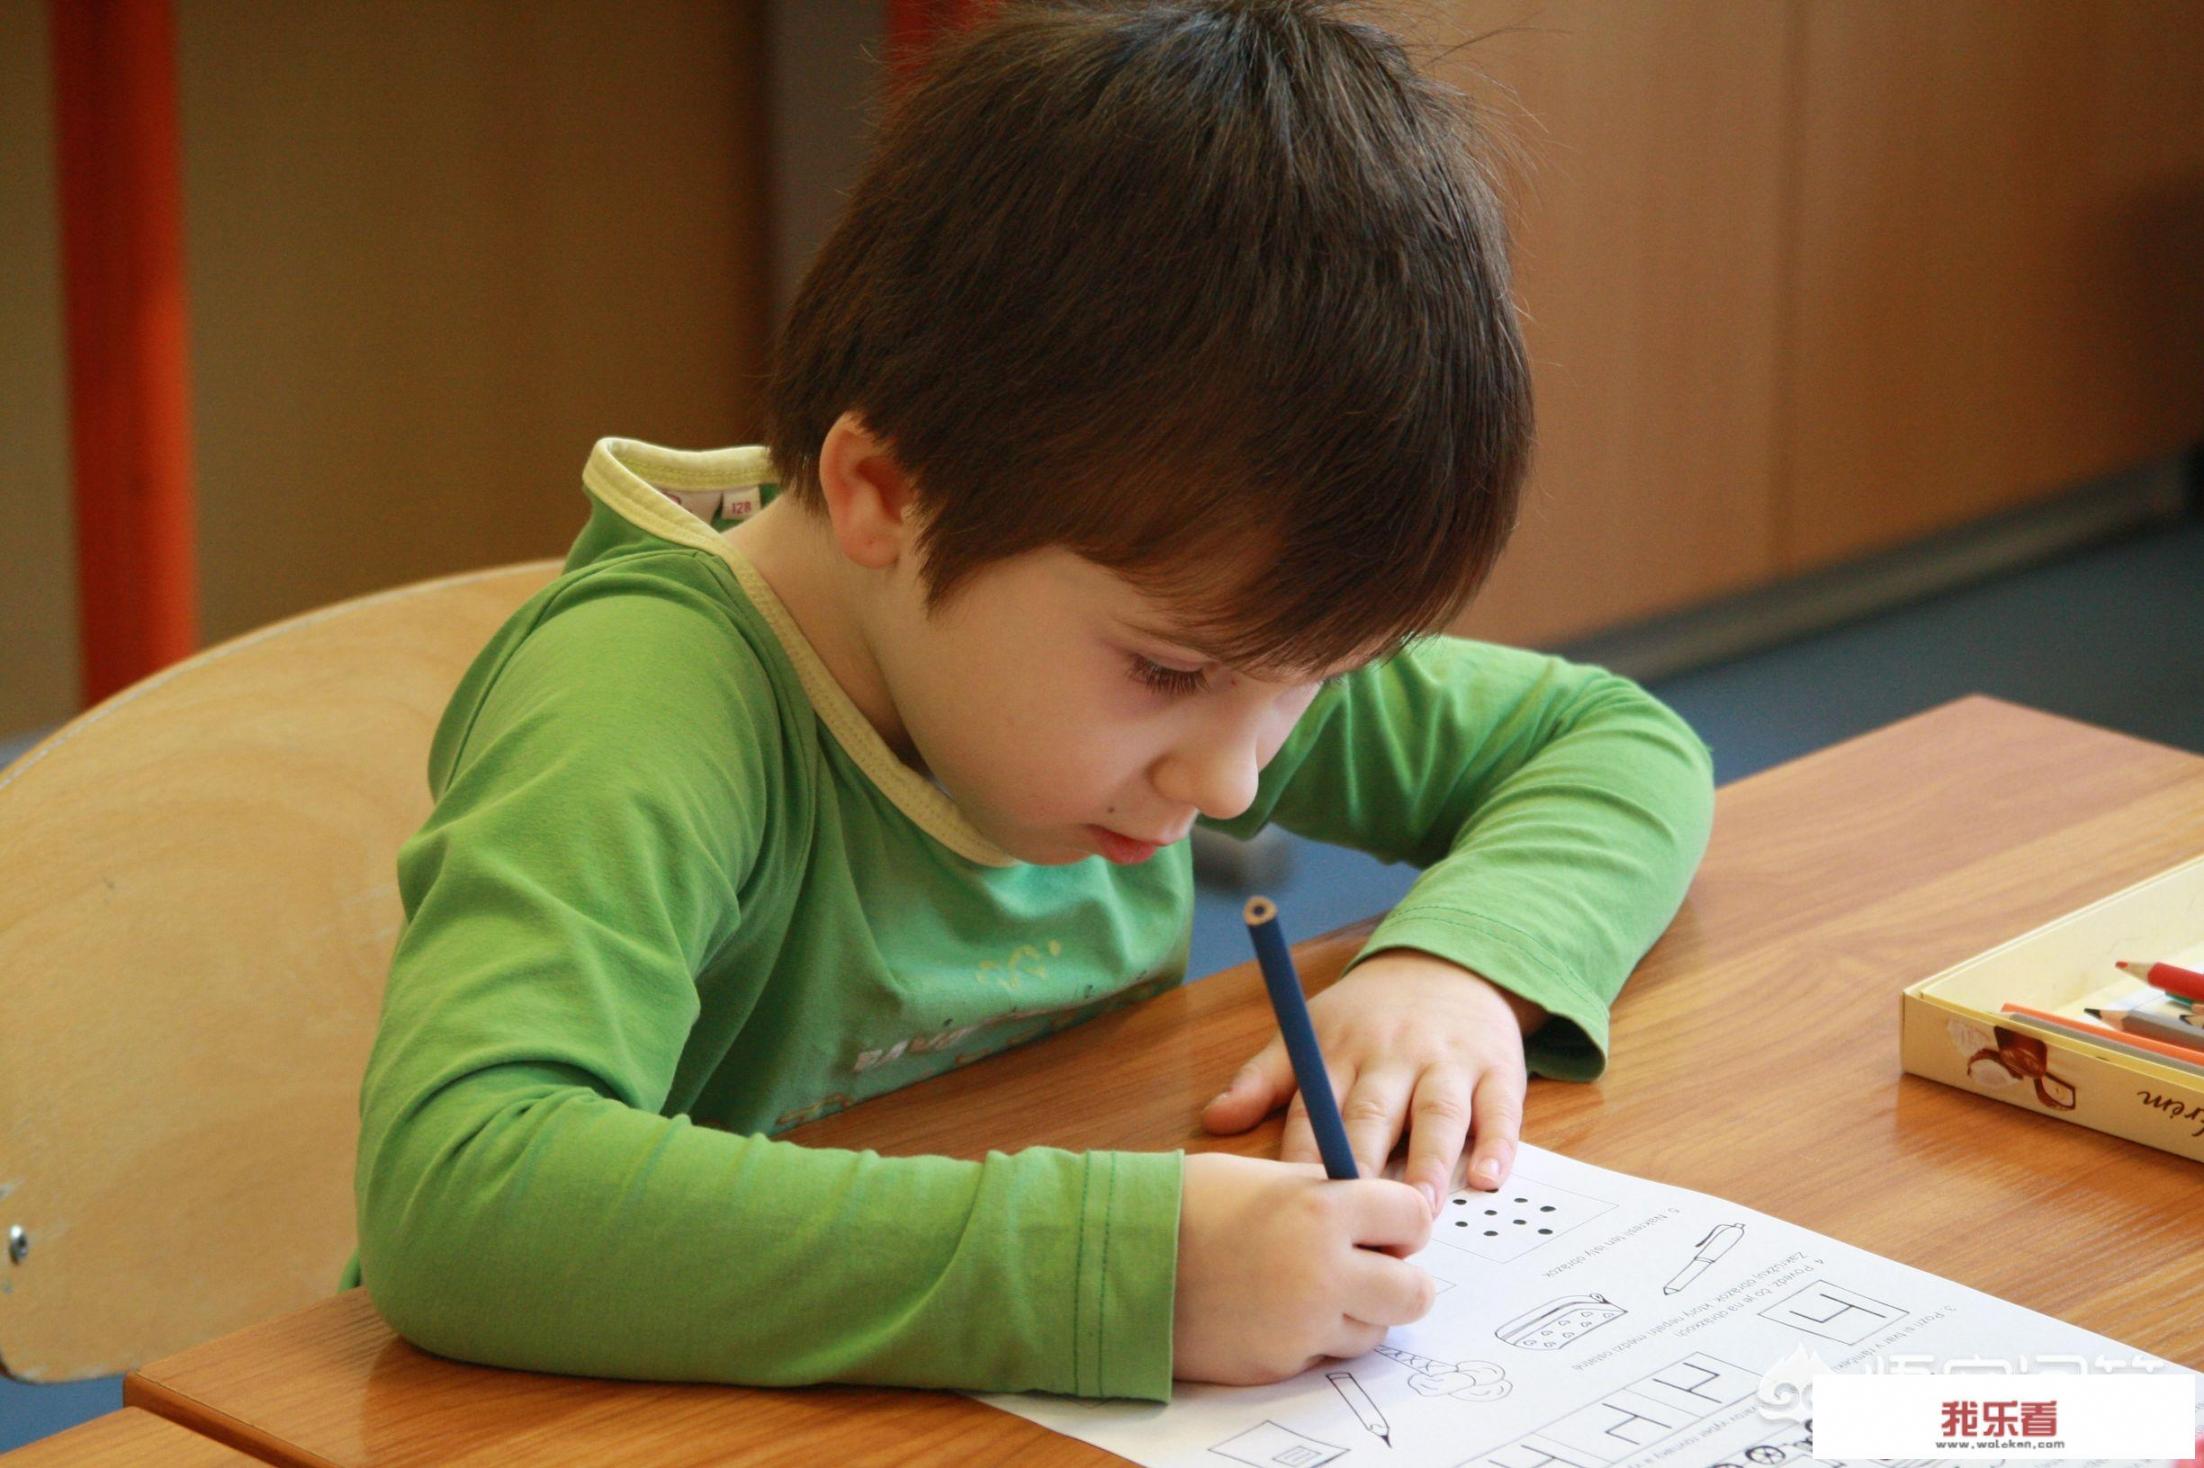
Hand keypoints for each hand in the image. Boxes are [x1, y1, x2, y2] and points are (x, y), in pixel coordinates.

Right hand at [1173, 1152, 1434, 1384]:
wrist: (1121, 1260)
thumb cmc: (1188, 1206)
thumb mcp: (1267, 1178)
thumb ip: (1328, 1195)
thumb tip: (1374, 1218)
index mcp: (1325, 1209)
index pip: (1414, 1217)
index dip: (1402, 1222)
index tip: (1386, 1225)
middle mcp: (1326, 1272)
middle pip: (1414, 1292)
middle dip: (1399, 1279)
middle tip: (1370, 1267)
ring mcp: (1305, 1326)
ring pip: (1374, 1331)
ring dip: (1356, 1313)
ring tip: (1308, 1287)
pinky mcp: (1282, 1365)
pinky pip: (1324, 1354)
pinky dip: (1312, 1337)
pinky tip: (1274, 1311)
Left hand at [1201, 948, 1541, 1211]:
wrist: (1447, 963)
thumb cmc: (1368, 1016)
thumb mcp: (1311, 1033)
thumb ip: (1263, 1080)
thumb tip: (1213, 1121)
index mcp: (1340, 1053)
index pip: (1315, 1111)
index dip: (1304, 1158)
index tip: (1294, 1206)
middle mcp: (1393, 1058)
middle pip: (1375, 1114)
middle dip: (1365, 1165)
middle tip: (1359, 1218)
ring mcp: (1447, 1062)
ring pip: (1438, 1113)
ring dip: (1430, 1160)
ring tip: (1421, 1206)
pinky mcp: (1497, 1067)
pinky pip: (1500, 1107)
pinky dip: (1498, 1143)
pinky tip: (1490, 1176)